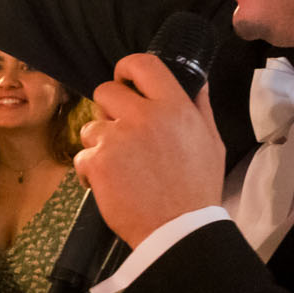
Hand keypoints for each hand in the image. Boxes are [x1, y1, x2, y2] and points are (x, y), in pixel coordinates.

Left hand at [76, 54, 226, 248]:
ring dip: (100, 144)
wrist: (178, 228)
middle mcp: (143, 116)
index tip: (123, 80)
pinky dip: (91, 171)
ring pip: (91, 127)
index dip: (126, 68)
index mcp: (174, 106)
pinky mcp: (98, 161)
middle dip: (108, 109)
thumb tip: (195, 81)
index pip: (143, 64)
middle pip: (105, 91)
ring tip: (120, 167)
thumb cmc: (197, 187)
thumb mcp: (211, 141)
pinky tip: (110, 185)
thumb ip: (199, 107)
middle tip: (119, 131)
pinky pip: (82, 156)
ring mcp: (117, 138)